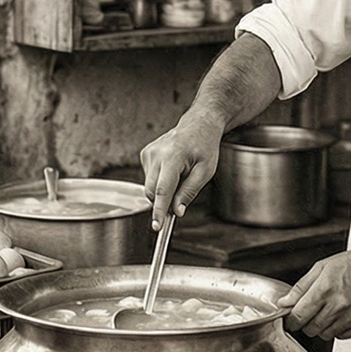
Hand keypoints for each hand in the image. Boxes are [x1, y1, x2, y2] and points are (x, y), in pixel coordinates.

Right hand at [141, 111, 223, 228]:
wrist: (198, 125)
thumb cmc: (204, 146)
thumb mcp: (205, 172)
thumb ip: (189, 192)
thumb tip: (176, 211)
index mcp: (173, 156)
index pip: (163, 190)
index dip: (159, 211)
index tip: (157, 226)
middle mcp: (157, 154)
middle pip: (153, 191)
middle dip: (164, 201)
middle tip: (180, 199)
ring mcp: (149, 153)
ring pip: (150, 186)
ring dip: (163, 189)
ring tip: (180, 175)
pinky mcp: (145, 154)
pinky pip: (149, 178)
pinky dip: (160, 180)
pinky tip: (172, 169)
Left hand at [276, 245, 350, 340]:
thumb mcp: (322, 267)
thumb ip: (301, 287)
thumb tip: (285, 303)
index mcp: (325, 289)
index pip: (299, 316)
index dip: (291, 319)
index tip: (291, 318)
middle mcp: (338, 306)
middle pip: (310, 328)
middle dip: (305, 322)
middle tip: (311, 311)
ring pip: (324, 334)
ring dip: (321, 326)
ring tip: (327, 311)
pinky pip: (340, 336)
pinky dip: (336, 329)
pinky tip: (340, 315)